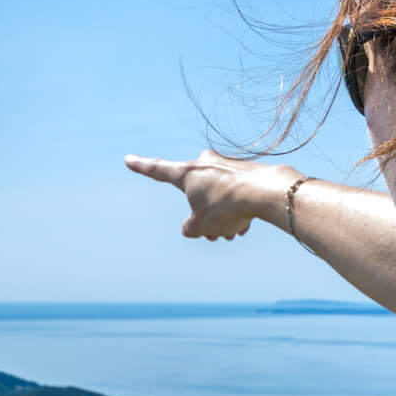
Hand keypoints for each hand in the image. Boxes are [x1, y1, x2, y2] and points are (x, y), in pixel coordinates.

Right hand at [124, 150, 297, 239]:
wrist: (267, 192)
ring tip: (235, 233)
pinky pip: (234, 195)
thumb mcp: (202, 226)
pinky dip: (237, 211)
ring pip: (217, 198)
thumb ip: (191, 228)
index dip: (141, 167)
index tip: (128, 159)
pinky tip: (247, 225)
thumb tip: (193, 227)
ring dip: (222, 219)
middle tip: (215, 235)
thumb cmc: (229, 206)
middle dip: (204, 218)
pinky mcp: (246, 172)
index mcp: (187, 173)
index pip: (158, 170)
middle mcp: (205, 164)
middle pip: (196, 196)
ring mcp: (227, 166)